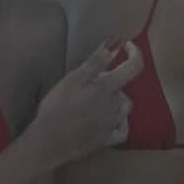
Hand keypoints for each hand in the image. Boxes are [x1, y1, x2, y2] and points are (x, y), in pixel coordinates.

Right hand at [29, 39, 142, 168]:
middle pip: (123, 89)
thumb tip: (116, 42)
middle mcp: (115, 106)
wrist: (48, 141)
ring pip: (124, 108)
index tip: (127, 46)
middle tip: (90, 85)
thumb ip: (96, 61)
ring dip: (114, 102)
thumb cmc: (57, 108)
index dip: (135, 54)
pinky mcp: (107, 141)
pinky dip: (119, 123)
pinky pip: (123, 130)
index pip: (134, 67)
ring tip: (94, 103)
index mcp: (107, 88)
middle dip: (111, 83)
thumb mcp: (73, 79)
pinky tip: (109, 121)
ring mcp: (113, 125)